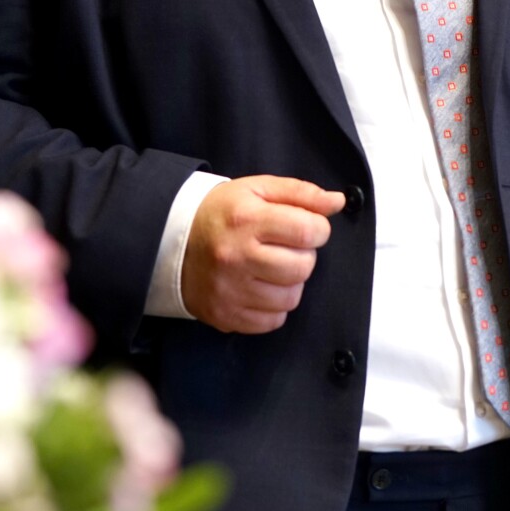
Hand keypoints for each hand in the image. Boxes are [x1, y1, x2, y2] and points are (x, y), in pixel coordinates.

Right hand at [182, 175, 344, 333]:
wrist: (172, 241)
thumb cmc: (223, 213)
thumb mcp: (258, 189)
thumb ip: (301, 193)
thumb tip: (337, 202)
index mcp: (247, 219)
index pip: (308, 231)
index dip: (318, 229)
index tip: (308, 227)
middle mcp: (237, 256)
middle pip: (302, 267)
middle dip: (304, 255)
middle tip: (286, 247)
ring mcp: (230, 290)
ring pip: (291, 297)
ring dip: (290, 282)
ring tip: (273, 267)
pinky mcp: (225, 315)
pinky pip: (273, 321)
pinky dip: (274, 306)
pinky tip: (261, 287)